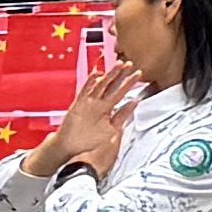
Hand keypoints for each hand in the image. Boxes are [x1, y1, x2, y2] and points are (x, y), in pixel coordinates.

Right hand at [33, 67, 149, 184]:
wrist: (73, 148)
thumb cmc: (90, 141)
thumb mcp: (112, 129)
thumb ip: (123, 116)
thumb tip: (134, 103)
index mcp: (107, 109)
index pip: (120, 93)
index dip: (129, 83)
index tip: (138, 74)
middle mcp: (99, 103)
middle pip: (112, 85)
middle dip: (121, 74)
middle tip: (130, 64)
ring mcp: (88, 102)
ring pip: (101, 85)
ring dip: (110, 75)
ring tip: (119, 64)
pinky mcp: (79, 104)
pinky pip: (85, 91)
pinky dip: (90, 83)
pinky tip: (97, 74)